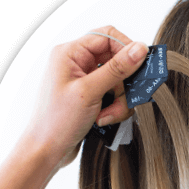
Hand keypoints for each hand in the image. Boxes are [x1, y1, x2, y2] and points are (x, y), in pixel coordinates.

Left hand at [26, 26, 147, 169]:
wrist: (46, 151)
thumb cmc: (56, 122)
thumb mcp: (89, 92)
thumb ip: (116, 69)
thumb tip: (139, 49)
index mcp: (70, 53)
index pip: (107, 37)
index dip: (127, 50)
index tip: (142, 67)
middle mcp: (78, 64)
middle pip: (117, 62)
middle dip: (124, 85)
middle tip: (125, 100)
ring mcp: (85, 81)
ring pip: (119, 82)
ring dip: (120, 101)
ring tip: (108, 116)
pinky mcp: (91, 97)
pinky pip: (114, 96)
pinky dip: (114, 109)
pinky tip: (103, 119)